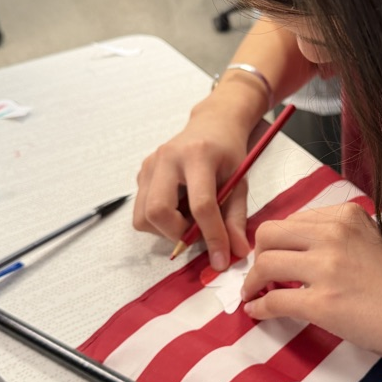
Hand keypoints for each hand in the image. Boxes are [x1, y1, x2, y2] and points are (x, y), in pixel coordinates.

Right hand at [133, 94, 251, 269]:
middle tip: (196, 232)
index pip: (201, 205)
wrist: (213, 123)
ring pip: (143, 216)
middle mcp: (167, 158)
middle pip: (158, 211)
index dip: (211, 236)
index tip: (221, 257)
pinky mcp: (142, 172)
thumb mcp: (239, 182)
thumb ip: (236, 218)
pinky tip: (178, 208)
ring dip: (166, 229)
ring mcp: (150, 164)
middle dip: (177, 233)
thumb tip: (235, 252)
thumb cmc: (228, 152)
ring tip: (188, 219)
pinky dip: (159, 220)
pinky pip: (141, 210)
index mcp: (198, 155)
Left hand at [241, 202, 381, 371]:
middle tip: (261, 275)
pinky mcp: (321, 303)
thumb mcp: (371, 242)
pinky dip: (259, 307)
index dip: (278, 242)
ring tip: (255, 295)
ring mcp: (327, 268)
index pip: (292, 220)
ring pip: (265, 264)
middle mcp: (334, 235)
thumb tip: (298, 248)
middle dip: (258, 256)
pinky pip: (273, 300)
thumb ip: (338, 237)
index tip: (275, 258)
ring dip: (253, 282)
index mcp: (346, 216)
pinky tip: (258, 313)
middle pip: (269, 234)